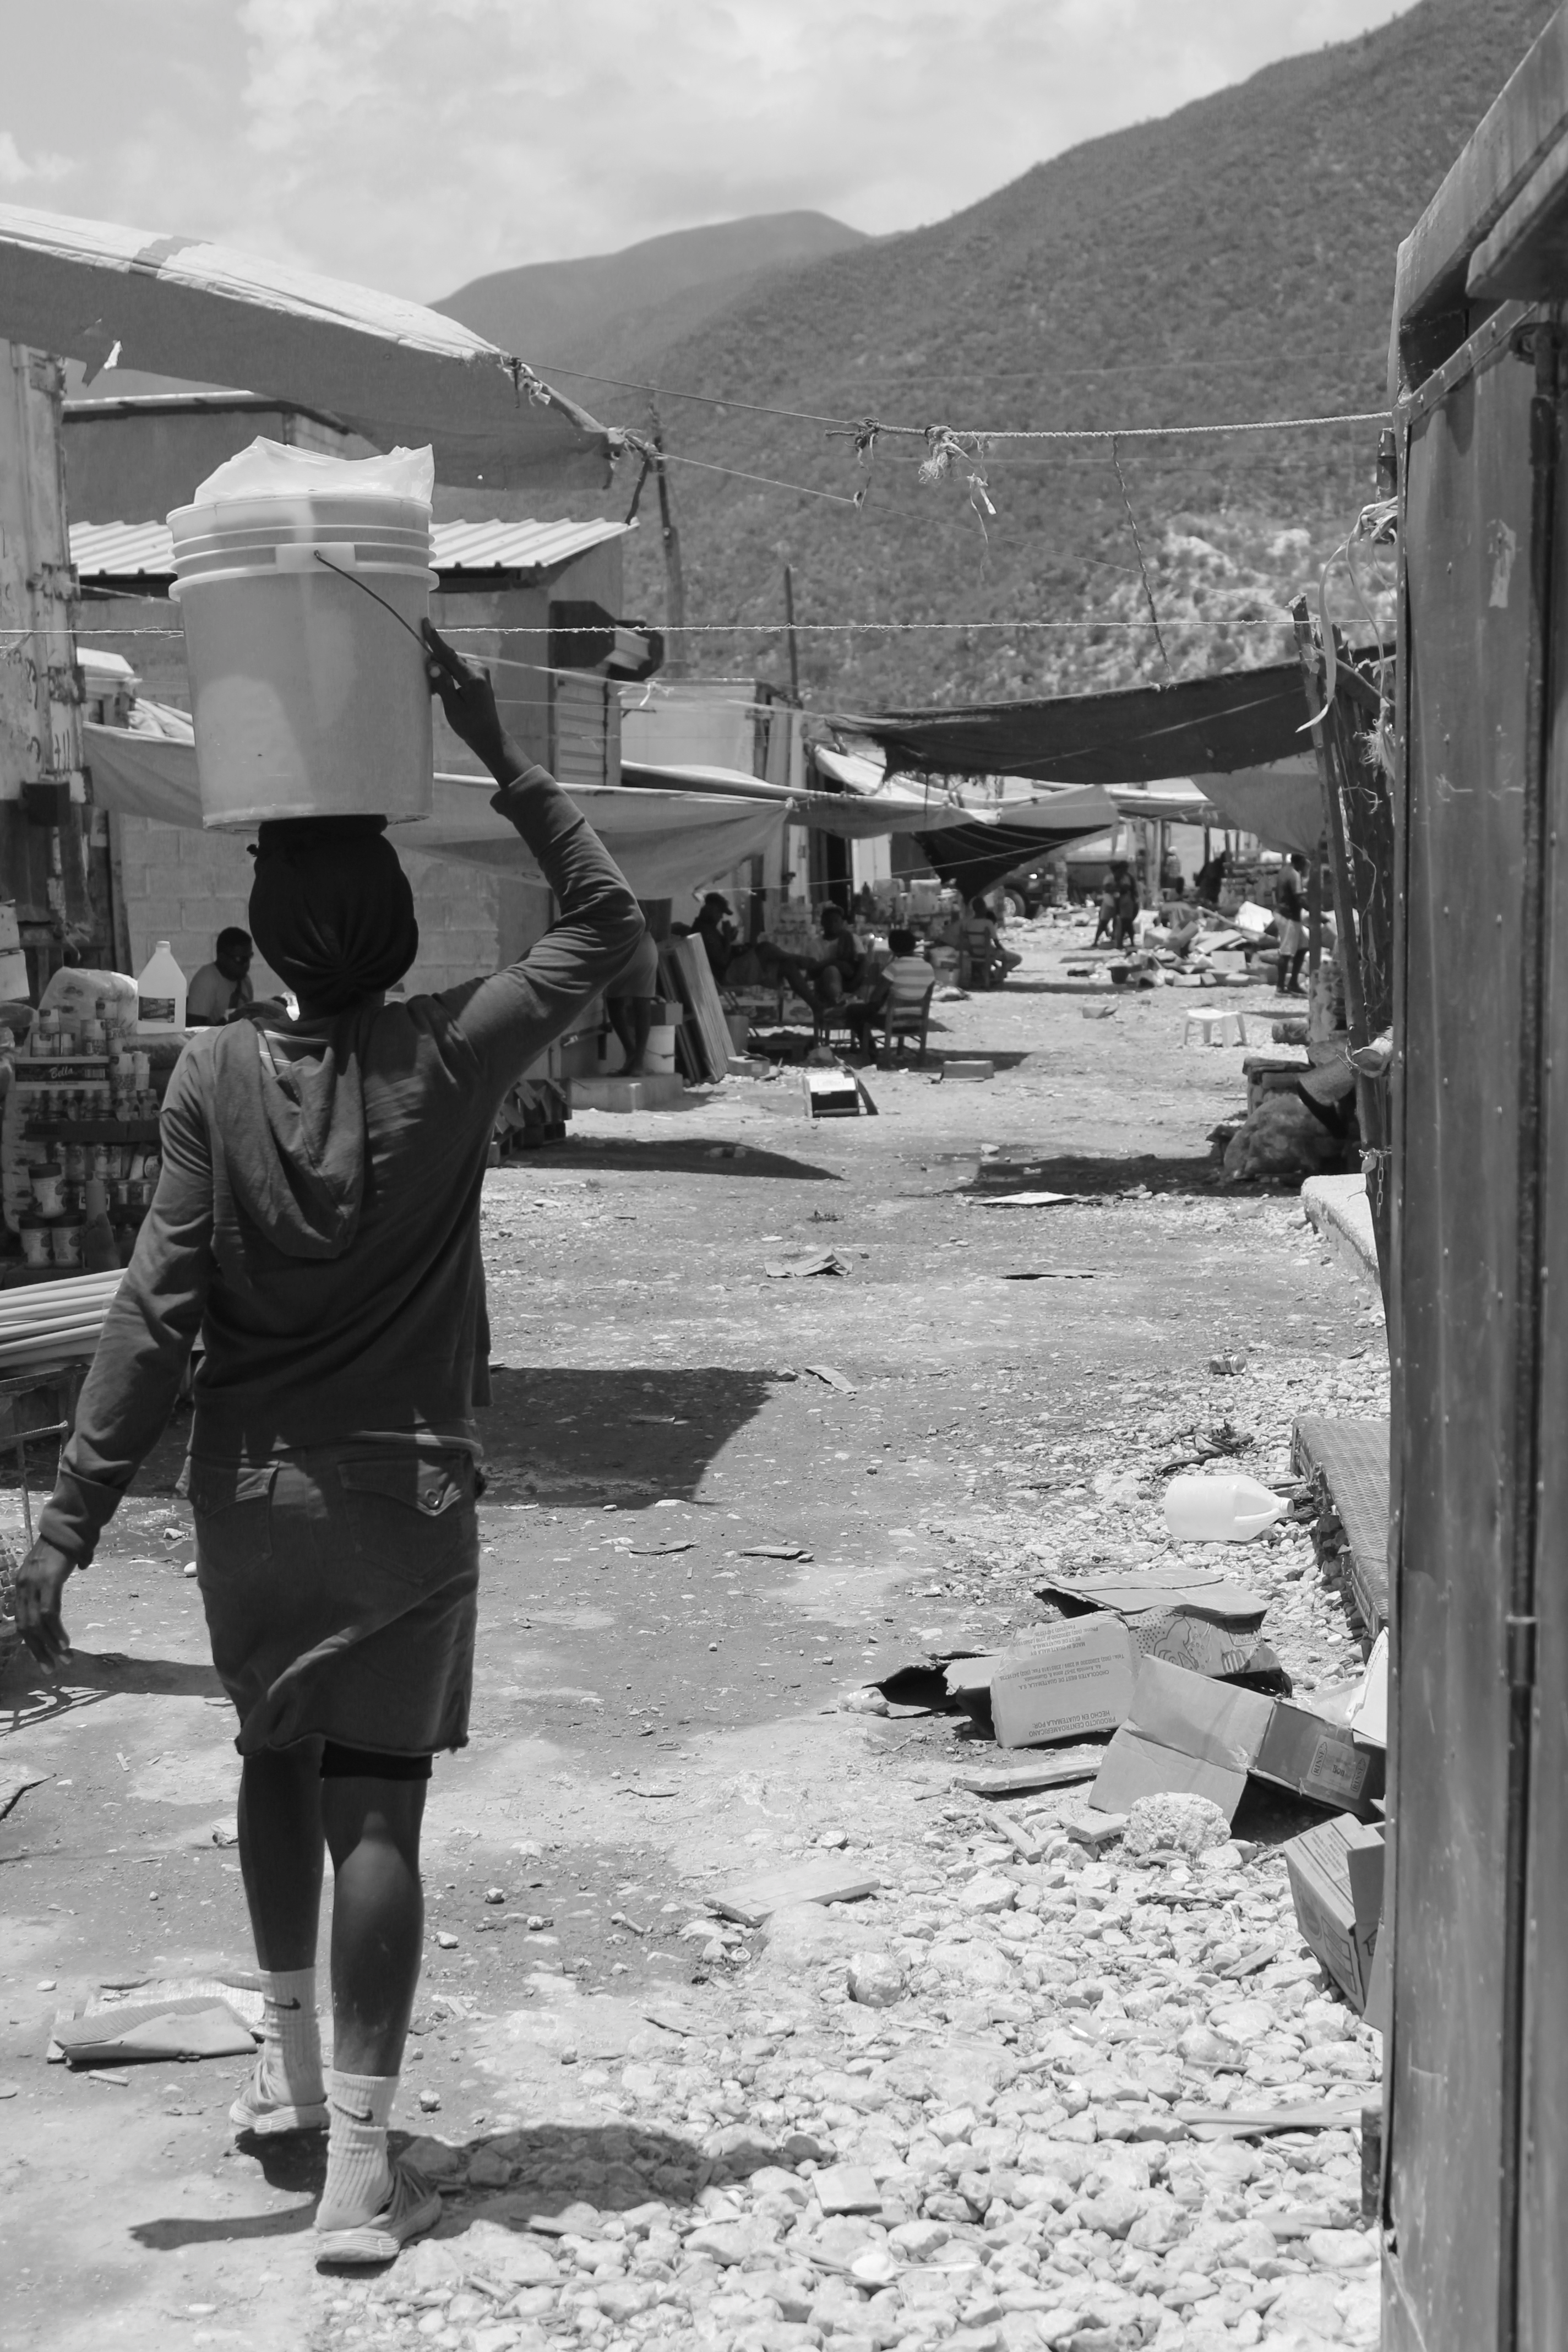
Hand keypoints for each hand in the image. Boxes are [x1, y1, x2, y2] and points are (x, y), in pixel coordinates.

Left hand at [12, 1538, 75, 1670]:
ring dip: (50, 1646)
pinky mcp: (48, 1581)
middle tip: (50, 1670)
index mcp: (21, 1586)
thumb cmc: (63, 1547)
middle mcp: (23, 1587)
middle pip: (26, 1628)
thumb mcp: (49, 1570)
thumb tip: (61, 1597)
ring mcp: (34, 1584)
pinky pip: (50, 1613)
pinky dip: (57, 1632)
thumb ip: (49, 1586)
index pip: (22, 1622)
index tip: (43, 1660)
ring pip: (37, 1625)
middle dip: (38, 1652)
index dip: (31, 1644)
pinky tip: (65, 1644)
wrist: (69, 1527)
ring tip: (63, 1661)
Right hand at [423, 620, 510, 775]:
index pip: (449, 655)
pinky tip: (444, 689)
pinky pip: (459, 669)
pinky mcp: (479, 675)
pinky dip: (449, 675)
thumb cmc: (470, 726)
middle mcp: (478, 670)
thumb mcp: (453, 708)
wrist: (488, 735)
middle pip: (450, 659)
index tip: (425, 622)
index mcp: (473, 679)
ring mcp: (480, 672)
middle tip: (429, 684)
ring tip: (437, 691)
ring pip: (453, 664)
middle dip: (435, 664)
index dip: (435, 640)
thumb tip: (432, 664)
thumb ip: (443, 685)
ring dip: (442, 672)